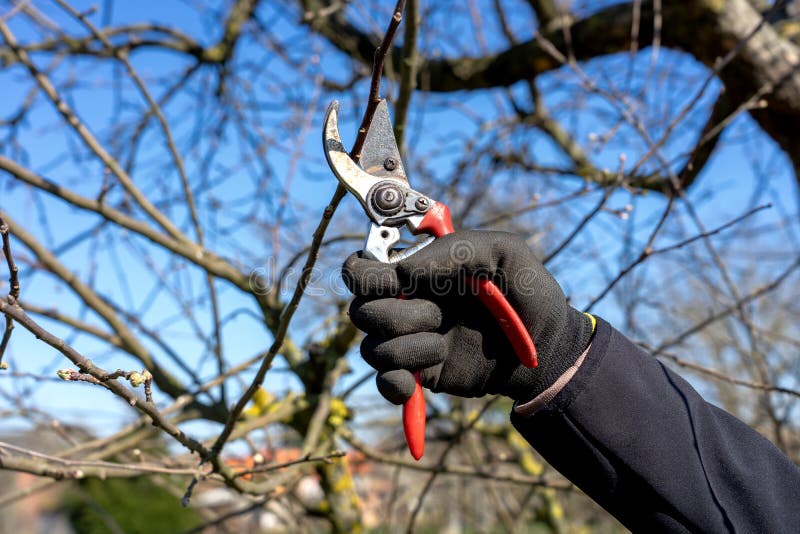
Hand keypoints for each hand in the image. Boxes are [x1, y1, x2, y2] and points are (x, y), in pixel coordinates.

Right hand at [342, 230, 593, 403]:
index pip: (361, 270)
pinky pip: (384, 382)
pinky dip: (395, 385)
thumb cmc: (527, 295)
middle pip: (359, 311)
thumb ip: (458, 249)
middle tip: (438, 315)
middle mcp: (406, 304)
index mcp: (418, 271)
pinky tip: (416, 385)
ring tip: (442, 347)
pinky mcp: (419, 375)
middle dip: (394, 315)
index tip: (395, 282)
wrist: (547, 350)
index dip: (365, 276)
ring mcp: (411, 341)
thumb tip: (404, 272)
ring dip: (407, 349)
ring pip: (371, 348)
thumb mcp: (505, 253)